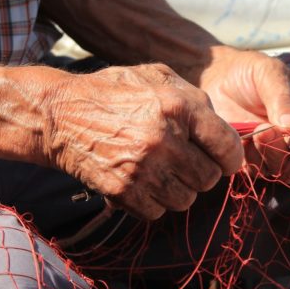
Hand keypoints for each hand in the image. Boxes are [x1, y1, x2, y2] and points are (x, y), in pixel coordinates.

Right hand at [45, 64, 242, 219]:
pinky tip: (140, 182)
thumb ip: (193, 97)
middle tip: (183, 163)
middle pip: (209, 179)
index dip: (230, 158)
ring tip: (159, 171)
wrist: (59, 115)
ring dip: (177, 190)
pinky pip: (157, 212)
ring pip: (185, 200)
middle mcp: (164, 139)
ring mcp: (143, 168)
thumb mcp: (156, 76)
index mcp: (178, 107)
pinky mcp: (123, 191)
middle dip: (200, 173)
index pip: (228, 147)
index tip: (224, 161)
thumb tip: (223, 128)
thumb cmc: (112, 93)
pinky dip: (152, 202)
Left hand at [198, 47, 289, 182]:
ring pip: (288, 171)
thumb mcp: (269, 72)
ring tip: (258, 129)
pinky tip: (244, 138)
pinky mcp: (254, 163)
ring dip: (275, 153)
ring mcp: (279, 154)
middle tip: (289, 134)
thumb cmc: (249, 72)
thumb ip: (282, 96)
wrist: (215, 79)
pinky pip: (261, 174)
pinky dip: (253, 159)